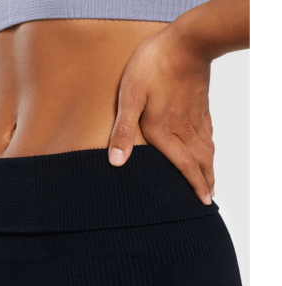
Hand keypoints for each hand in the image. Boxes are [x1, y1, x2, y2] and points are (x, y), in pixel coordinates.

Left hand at [108, 25, 214, 204]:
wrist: (185, 42)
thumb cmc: (153, 67)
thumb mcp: (130, 97)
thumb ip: (124, 130)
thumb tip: (116, 161)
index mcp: (164, 131)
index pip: (184, 166)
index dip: (194, 185)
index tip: (201, 201)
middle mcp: (183, 129)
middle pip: (200, 162)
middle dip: (205, 182)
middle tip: (208, 198)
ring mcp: (194, 118)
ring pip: (206, 150)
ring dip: (209, 169)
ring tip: (211, 181)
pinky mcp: (200, 106)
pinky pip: (208, 134)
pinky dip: (211, 149)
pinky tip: (209, 150)